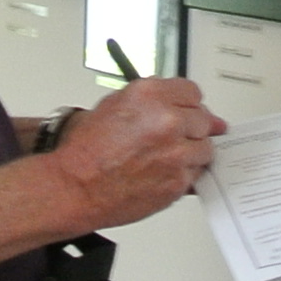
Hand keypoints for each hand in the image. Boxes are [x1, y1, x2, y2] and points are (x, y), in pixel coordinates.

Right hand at [53, 78, 225, 227]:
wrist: (75, 187)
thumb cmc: (84, 153)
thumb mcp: (111, 106)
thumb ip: (149, 102)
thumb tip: (173, 105)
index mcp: (149, 96)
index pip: (192, 92)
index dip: (188, 104)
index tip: (188, 111)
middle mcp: (167, 121)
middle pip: (203, 119)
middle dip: (191, 128)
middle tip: (174, 138)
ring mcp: (176, 152)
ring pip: (205, 148)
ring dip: (191, 153)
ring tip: (165, 158)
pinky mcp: (179, 181)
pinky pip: (196, 174)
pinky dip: (184, 175)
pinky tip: (163, 173)